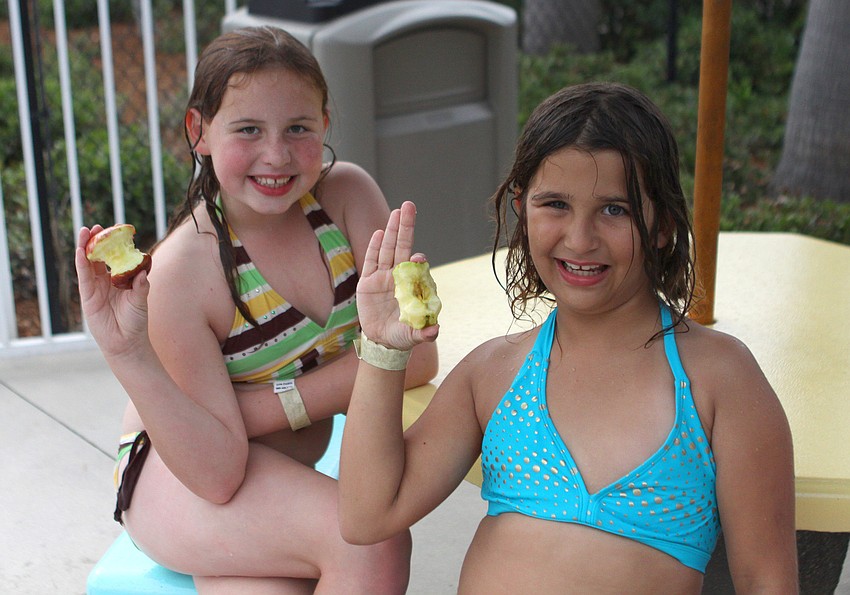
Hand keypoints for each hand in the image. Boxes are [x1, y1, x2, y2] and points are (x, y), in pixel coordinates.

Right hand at [75, 225, 150, 358]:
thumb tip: (143, 271)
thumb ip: (141, 286)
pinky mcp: (88, 297)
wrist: (126, 342)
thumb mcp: (141, 301)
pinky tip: (80, 252)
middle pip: (99, 257)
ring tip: (85, 232)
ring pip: (89, 264)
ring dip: (86, 248)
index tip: (113, 230)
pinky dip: (81, 264)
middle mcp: (107, 282)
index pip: (114, 258)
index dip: (112, 245)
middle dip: (97, 242)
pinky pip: (84, 277)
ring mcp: (96, 288)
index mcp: (120, 280)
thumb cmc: (136, 321)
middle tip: (96, 227)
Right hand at [357, 202, 438, 350]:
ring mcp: (384, 277)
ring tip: (396, 211)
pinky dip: (374, 247)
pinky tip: (379, 233)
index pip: (417, 267)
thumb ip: (424, 333)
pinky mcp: (368, 282)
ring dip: (392, 231)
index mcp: (413, 286)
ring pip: (387, 249)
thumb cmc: (402, 335)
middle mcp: (400, 277)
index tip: (418, 258)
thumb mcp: (414, 336)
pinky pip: (371, 261)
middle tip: (409, 207)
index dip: (418, 260)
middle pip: (403, 248)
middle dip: (406, 228)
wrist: (382, 341)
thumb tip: (435, 331)